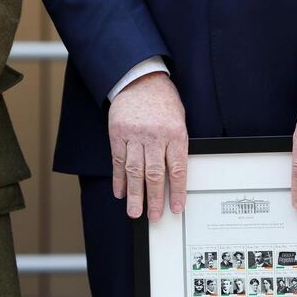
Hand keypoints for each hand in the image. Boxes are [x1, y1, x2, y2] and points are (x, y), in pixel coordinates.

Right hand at [108, 72, 187, 219]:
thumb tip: (174, 177)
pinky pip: (118, 161)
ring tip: (134, 211)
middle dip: (154, 199)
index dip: (177, 192)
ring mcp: (134, 135)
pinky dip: (118, 178)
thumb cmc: (162, 101)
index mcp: (175, 133)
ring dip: (134, 194)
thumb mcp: (179, 120)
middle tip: (152, 216)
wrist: (139, 79)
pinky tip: (120, 192)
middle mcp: (154, 136)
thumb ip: (176, 146)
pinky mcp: (118, 134)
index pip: (177, 169)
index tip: (176, 208)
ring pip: (134, 171)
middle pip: (154, 174)